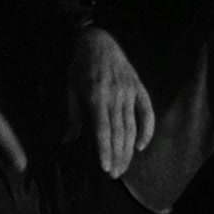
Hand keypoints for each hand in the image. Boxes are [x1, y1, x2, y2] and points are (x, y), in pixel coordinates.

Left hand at [67, 27, 154, 178]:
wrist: (97, 38)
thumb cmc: (79, 64)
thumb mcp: (69, 87)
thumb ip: (72, 115)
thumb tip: (67, 140)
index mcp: (96, 95)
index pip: (103, 130)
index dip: (105, 150)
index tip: (105, 168)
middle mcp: (115, 95)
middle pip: (119, 132)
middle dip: (117, 156)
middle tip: (114, 175)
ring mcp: (129, 91)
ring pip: (131, 126)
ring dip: (128, 149)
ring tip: (123, 166)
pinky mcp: (138, 87)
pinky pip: (147, 111)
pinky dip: (146, 130)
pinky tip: (141, 146)